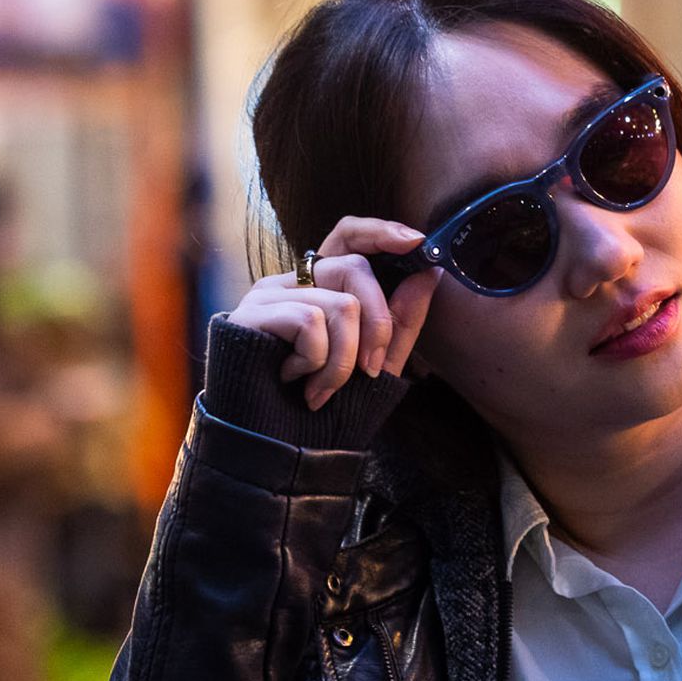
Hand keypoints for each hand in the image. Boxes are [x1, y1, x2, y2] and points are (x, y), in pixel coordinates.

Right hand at [227, 218, 442, 409]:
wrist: (277, 448)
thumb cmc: (326, 407)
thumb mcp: (378, 363)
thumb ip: (403, 319)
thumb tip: (431, 271)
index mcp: (320, 286)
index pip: (349, 234)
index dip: (381, 231)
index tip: (416, 243)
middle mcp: (292, 282)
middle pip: (355, 269)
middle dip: (378, 325)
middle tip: (370, 371)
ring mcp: (267, 295)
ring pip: (341, 303)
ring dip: (345, 361)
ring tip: (324, 390)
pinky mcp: (249, 314)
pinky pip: (309, 322)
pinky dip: (316, 362)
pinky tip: (296, 382)